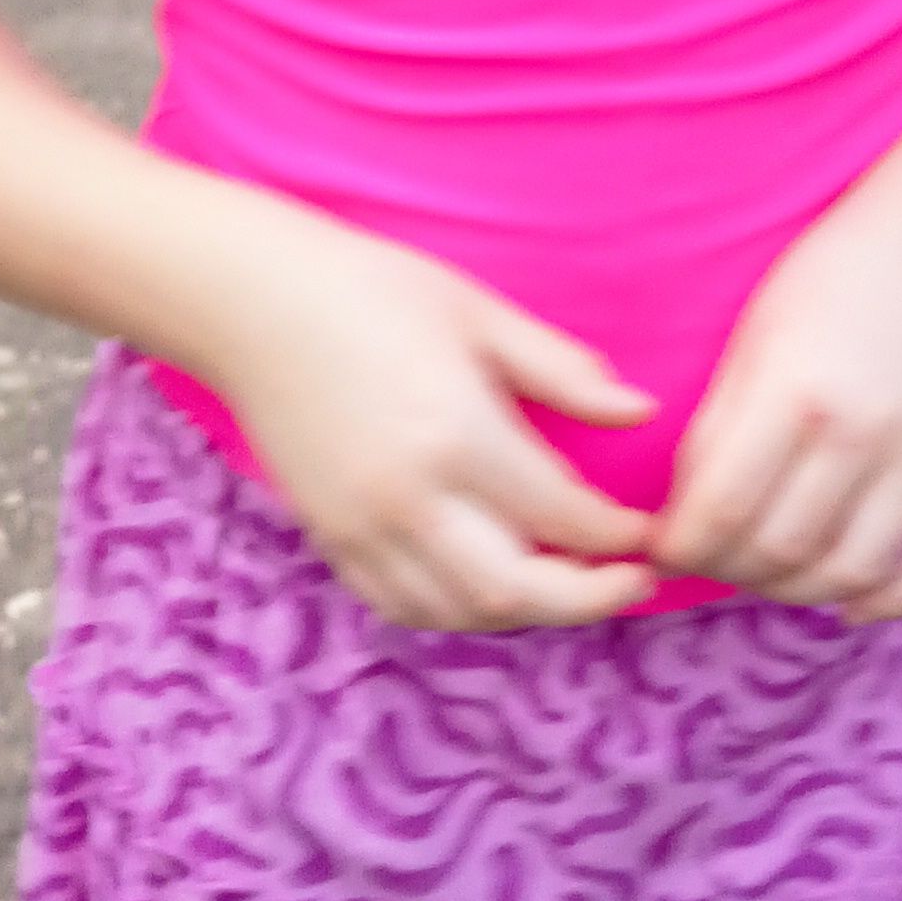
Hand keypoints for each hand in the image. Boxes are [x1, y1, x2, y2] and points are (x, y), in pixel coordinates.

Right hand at [200, 215, 659, 632]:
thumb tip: (640, 410)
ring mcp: (362, 527)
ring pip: (461, 611)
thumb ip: (562, 373)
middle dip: (589, 597)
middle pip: (517, 590)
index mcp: (457, 434)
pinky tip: (491, 588)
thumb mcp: (479, 313)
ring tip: (572, 586)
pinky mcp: (330, 537)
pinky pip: (402, 605)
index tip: (650, 530)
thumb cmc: (372, 289)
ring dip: (527, 611)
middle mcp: (410, 498)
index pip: (561, 516)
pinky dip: (457, 611)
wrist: (251, 302)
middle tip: (636, 581)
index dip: (618, 534)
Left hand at [657, 199, 901, 619]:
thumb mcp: (751, 342)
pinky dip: (889, 602)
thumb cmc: (824, 287)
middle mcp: (865, 432)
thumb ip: (716, 434)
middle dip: (727, 570)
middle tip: (710, 558)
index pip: (722, 510)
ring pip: (851, 573)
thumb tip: (681, 523)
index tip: (662, 550)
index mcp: (797, 392)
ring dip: (795, 592)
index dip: (679, 547)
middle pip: (781, 550)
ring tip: (767, 573)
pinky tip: (848, 603)